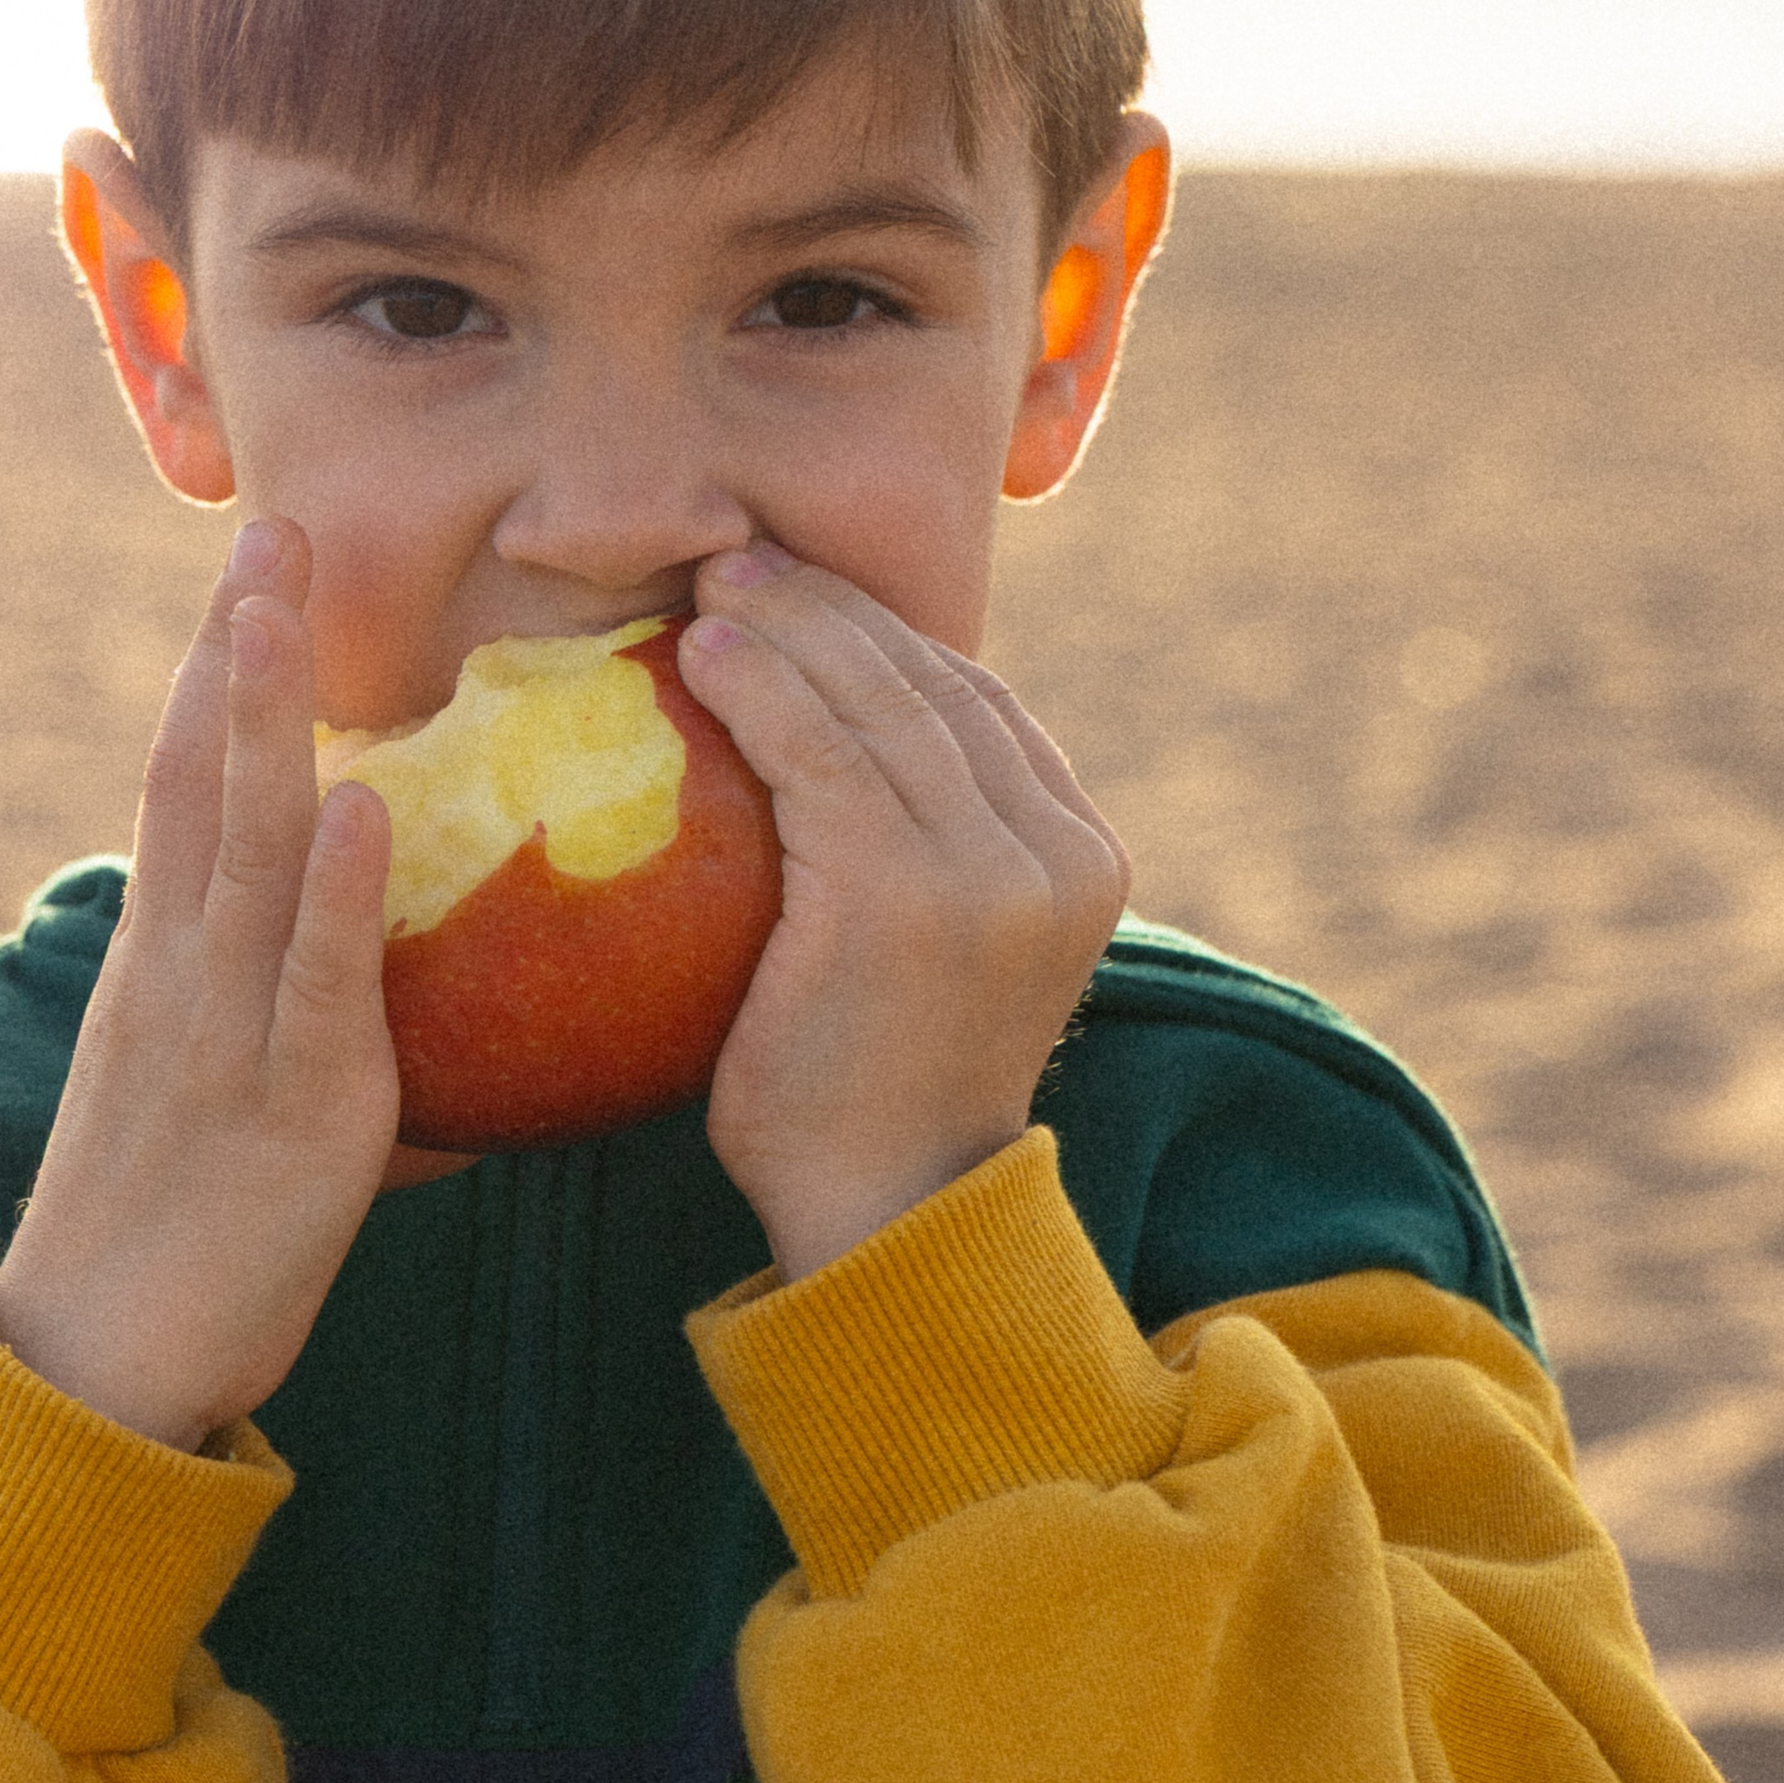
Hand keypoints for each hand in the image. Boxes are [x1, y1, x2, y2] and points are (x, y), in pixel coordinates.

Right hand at [0, 519, 397, 1444]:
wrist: (96, 1373)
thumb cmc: (168, 1244)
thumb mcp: (207, 1100)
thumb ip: (279, 1023)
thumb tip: (378, 993)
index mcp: (157, 966)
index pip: (182, 789)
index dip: (214, 677)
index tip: (249, 575)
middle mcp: (178, 977)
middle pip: (198, 783)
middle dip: (234, 652)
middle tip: (267, 531)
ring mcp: (227, 1037)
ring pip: (244, 852)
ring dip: (269, 723)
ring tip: (289, 610)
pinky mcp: (293, 1113)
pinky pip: (316, 983)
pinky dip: (340, 889)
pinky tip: (367, 800)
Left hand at [677, 547, 1128, 1281]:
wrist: (888, 1221)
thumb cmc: (875, 1102)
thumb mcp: (941, 963)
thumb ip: (926, 860)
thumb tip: (826, 762)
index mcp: (1082, 860)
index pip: (980, 707)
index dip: (887, 635)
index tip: (801, 597)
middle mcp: (1056, 853)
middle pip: (935, 685)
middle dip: (833, 608)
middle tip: (741, 561)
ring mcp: (990, 871)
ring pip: (878, 703)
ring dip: (788, 626)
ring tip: (712, 589)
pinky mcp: (903, 892)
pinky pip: (818, 757)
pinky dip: (758, 691)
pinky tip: (701, 659)